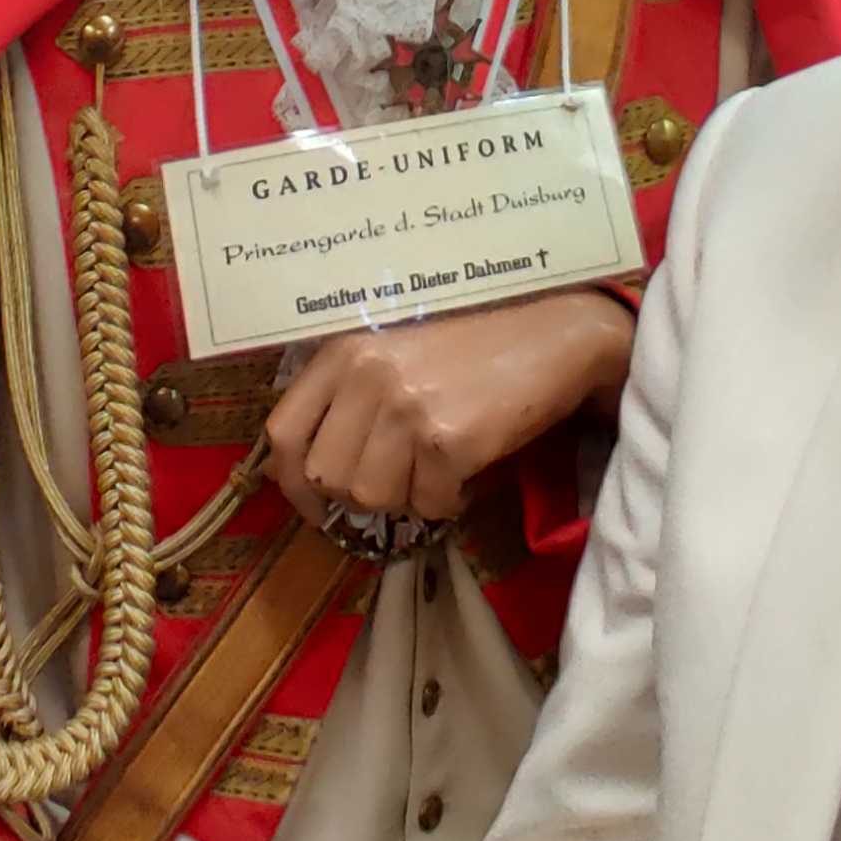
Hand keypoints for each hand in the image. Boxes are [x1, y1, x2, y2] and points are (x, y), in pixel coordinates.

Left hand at [263, 292, 636, 526]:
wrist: (557, 333)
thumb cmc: (478, 343)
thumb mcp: (394, 350)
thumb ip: (349, 394)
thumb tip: (308, 470)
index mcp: (344, 351)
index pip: (283, 433)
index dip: (291, 482)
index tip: (314, 506)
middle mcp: (366, 375)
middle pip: (328, 477)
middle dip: (364, 492)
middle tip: (403, 479)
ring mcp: (406, 407)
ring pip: (374, 497)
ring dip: (409, 496)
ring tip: (438, 466)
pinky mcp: (448, 438)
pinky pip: (430, 504)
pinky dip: (450, 501)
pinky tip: (467, 471)